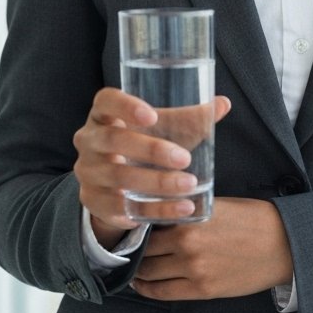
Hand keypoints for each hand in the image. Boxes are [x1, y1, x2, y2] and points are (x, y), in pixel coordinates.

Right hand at [73, 88, 231, 248]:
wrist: (114, 184)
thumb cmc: (142, 144)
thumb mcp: (162, 128)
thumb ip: (189, 117)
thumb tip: (224, 103)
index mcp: (103, 114)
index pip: (106, 101)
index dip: (125, 106)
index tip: (152, 115)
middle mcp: (89, 141)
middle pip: (113, 140)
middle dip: (150, 150)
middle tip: (184, 157)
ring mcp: (88, 173)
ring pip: (119, 178)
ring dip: (157, 183)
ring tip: (189, 184)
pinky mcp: (95, 203)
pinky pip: (124, 209)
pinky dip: (156, 210)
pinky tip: (183, 208)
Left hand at [130, 197, 293, 300]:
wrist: (281, 245)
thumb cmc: (252, 219)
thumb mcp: (216, 205)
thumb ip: (188, 211)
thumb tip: (161, 215)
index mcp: (190, 218)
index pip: (149, 223)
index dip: (136, 225)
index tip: (129, 226)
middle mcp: (187, 244)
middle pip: (145, 250)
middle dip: (134, 250)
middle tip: (127, 248)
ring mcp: (193, 269)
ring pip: (149, 273)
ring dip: (138, 271)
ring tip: (132, 266)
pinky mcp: (202, 289)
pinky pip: (163, 293)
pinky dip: (147, 289)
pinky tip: (141, 284)